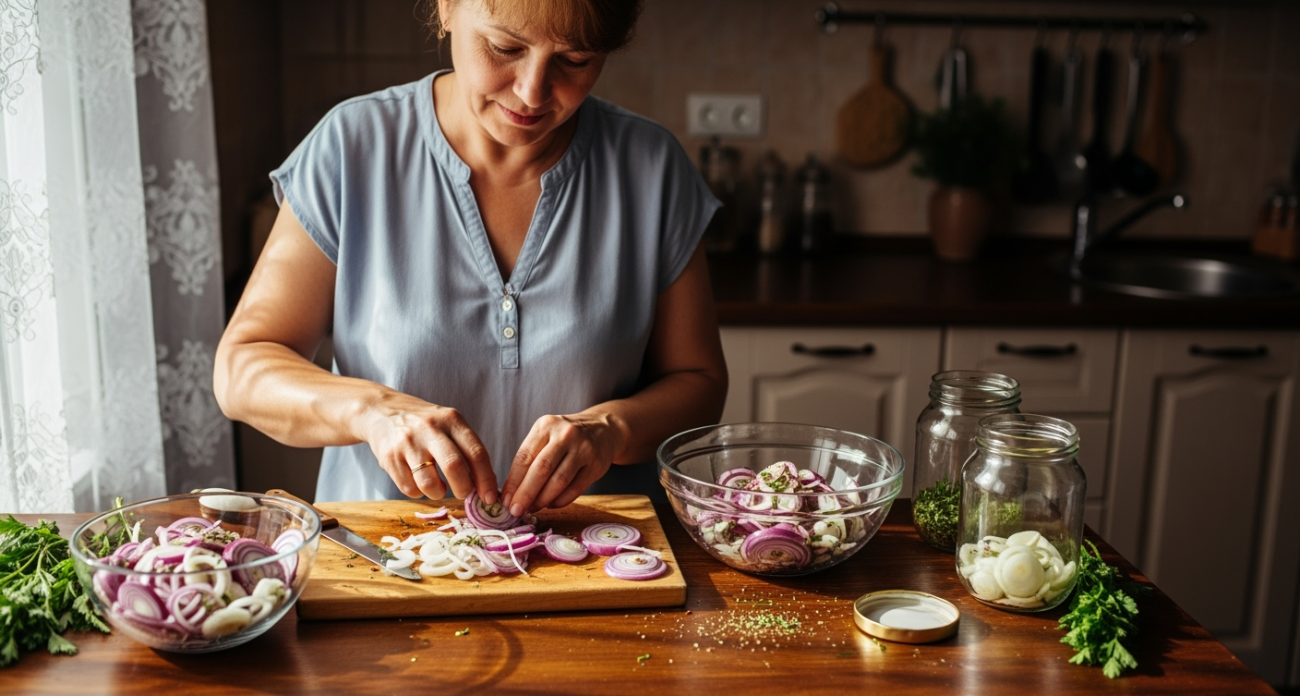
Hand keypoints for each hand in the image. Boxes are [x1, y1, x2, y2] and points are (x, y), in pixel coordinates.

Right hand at [361, 395, 497, 502]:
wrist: (381, 411)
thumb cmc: (424, 424)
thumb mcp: (448, 424)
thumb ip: (466, 449)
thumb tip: (485, 488)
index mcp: (451, 420)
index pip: (476, 452)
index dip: (486, 479)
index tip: (490, 498)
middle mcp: (430, 429)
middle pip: (454, 467)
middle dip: (464, 489)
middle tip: (464, 494)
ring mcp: (408, 443)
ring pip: (429, 484)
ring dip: (438, 493)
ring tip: (438, 487)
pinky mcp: (389, 457)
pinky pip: (409, 488)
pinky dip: (418, 492)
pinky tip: (418, 480)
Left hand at [500, 413, 621, 516]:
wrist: (603, 429)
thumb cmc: (565, 438)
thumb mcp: (546, 436)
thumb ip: (530, 459)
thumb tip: (511, 492)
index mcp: (546, 426)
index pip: (524, 457)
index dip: (513, 481)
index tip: (505, 500)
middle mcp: (565, 435)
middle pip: (541, 469)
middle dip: (526, 493)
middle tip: (516, 510)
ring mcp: (583, 449)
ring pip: (559, 481)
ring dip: (543, 499)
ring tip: (533, 508)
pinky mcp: (597, 465)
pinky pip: (576, 488)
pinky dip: (561, 500)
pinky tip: (551, 504)